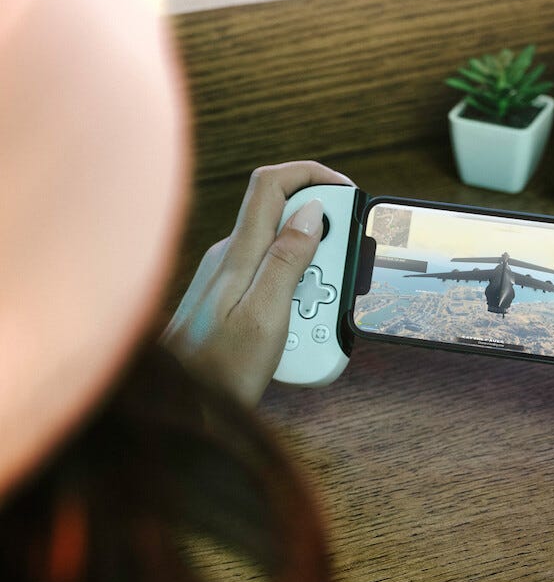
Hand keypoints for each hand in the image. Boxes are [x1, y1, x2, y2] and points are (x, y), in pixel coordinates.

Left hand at [162, 161, 352, 404]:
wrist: (181, 405)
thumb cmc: (219, 371)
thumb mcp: (265, 318)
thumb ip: (287, 261)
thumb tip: (311, 211)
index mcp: (239, 253)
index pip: (271, 184)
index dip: (311, 175)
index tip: (344, 193)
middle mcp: (230, 256)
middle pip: (282, 218)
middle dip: (321, 240)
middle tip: (338, 277)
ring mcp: (227, 277)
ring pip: (281, 253)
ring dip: (312, 275)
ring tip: (318, 314)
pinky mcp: (230, 299)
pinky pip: (271, 281)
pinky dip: (296, 295)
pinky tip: (300, 328)